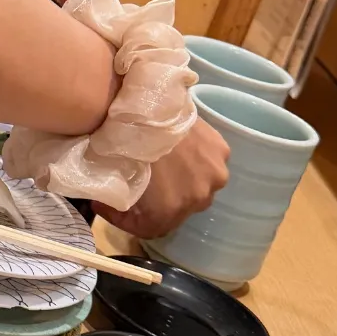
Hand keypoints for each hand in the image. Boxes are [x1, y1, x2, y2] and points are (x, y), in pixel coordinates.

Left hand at [95, 119, 229, 239]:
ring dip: (187, 179)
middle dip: (164, 199)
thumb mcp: (115, 183)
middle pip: (181, 208)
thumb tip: (116, 207)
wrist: (141, 106)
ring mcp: (214, 175)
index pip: (154, 229)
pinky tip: (183, 147)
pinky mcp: (221, 151)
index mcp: (169, 212)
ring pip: (201, 184)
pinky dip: (199, 159)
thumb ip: (122, 207)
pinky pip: (210, 162)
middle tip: (148, 179)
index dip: (135, 220)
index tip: (120, 205)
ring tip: (169, 162)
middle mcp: (198, 199)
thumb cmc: (121, 146)